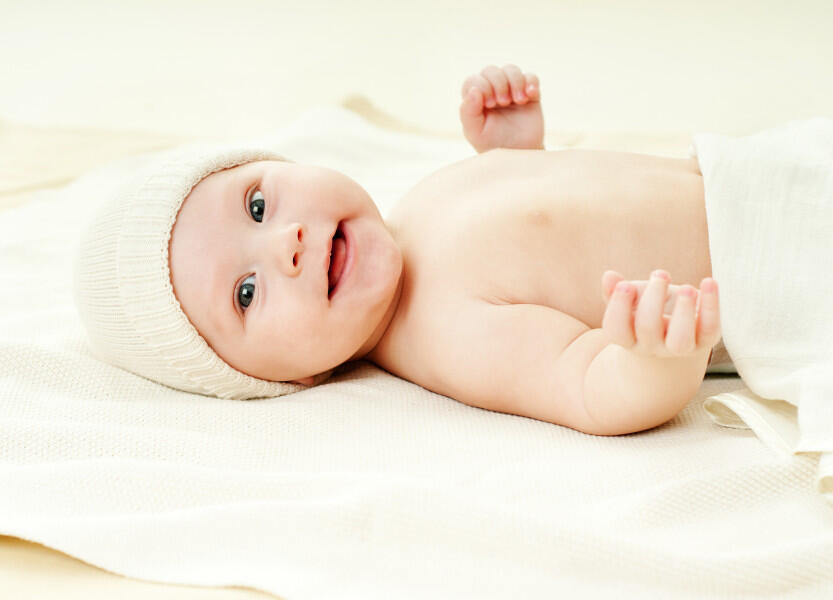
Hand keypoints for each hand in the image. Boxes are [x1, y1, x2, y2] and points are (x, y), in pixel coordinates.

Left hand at [459, 64, 543, 152]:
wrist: (518, 154)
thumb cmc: (492, 144)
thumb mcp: (475, 132)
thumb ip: (468, 112)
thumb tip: (473, 90)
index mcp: (476, 99)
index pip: (474, 80)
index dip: (482, 86)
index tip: (489, 104)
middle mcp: (492, 91)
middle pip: (492, 71)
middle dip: (498, 83)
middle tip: (503, 102)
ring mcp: (511, 91)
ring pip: (511, 70)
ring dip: (515, 81)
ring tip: (519, 100)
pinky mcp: (529, 94)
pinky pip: (531, 77)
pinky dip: (531, 82)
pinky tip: (530, 95)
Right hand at [600, 269, 721, 358]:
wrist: (675, 334)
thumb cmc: (647, 311)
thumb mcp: (630, 300)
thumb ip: (616, 291)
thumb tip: (609, 276)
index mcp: (628, 337)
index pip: (616, 329)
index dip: (618, 308)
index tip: (625, 284)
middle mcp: (651, 346)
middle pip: (647, 329)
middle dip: (653, 299)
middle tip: (660, 274)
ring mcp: (679, 347)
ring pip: (680, 340)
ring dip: (683, 312)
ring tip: (686, 288)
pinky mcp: (705, 340)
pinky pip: (710, 328)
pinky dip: (711, 305)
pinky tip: (709, 282)